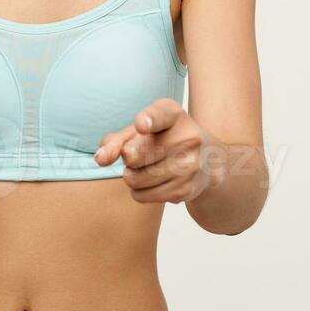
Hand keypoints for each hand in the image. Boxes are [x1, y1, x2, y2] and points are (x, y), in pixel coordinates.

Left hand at [93, 98, 224, 203]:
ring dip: (131, 177)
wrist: (208, 161)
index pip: (160, 115)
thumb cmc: (164, 139)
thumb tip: (101, 158)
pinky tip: (155, 181)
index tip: (141, 124)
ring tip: (146, 168)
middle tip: (136, 155)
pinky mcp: (186, 190)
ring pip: (134, 179)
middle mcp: (187, 138)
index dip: (149, 119)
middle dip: (127, 159)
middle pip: (134, 155)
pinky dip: (139, 191)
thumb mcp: (142, 130)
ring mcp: (189, 165)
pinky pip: (142, 196)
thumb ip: (117, 139)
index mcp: (174, 115)